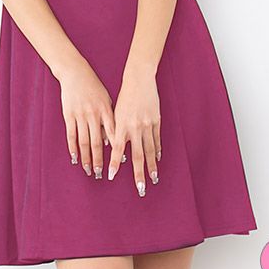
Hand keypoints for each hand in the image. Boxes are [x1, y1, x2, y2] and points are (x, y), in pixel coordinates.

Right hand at [58, 57, 115, 178]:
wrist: (76, 73)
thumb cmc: (94, 87)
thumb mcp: (106, 100)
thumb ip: (110, 119)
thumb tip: (111, 141)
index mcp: (106, 110)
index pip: (113, 134)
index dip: (115, 150)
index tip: (117, 164)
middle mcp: (94, 114)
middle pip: (97, 142)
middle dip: (99, 159)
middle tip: (99, 174)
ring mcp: (80, 115)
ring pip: (83, 141)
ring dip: (86, 158)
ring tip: (88, 170)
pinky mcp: (69, 115)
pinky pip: (71, 135)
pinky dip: (72, 148)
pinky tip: (75, 158)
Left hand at [107, 65, 161, 195]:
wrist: (139, 79)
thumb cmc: (124, 96)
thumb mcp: (116, 112)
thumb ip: (115, 131)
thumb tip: (116, 150)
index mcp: (121, 124)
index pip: (117, 149)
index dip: (114, 164)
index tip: (111, 177)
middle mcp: (134, 127)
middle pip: (137, 155)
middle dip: (138, 174)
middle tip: (140, 189)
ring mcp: (147, 124)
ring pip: (150, 150)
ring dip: (151, 167)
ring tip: (153, 179)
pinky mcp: (156, 121)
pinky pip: (157, 140)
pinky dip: (157, 151)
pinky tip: (157, 160)